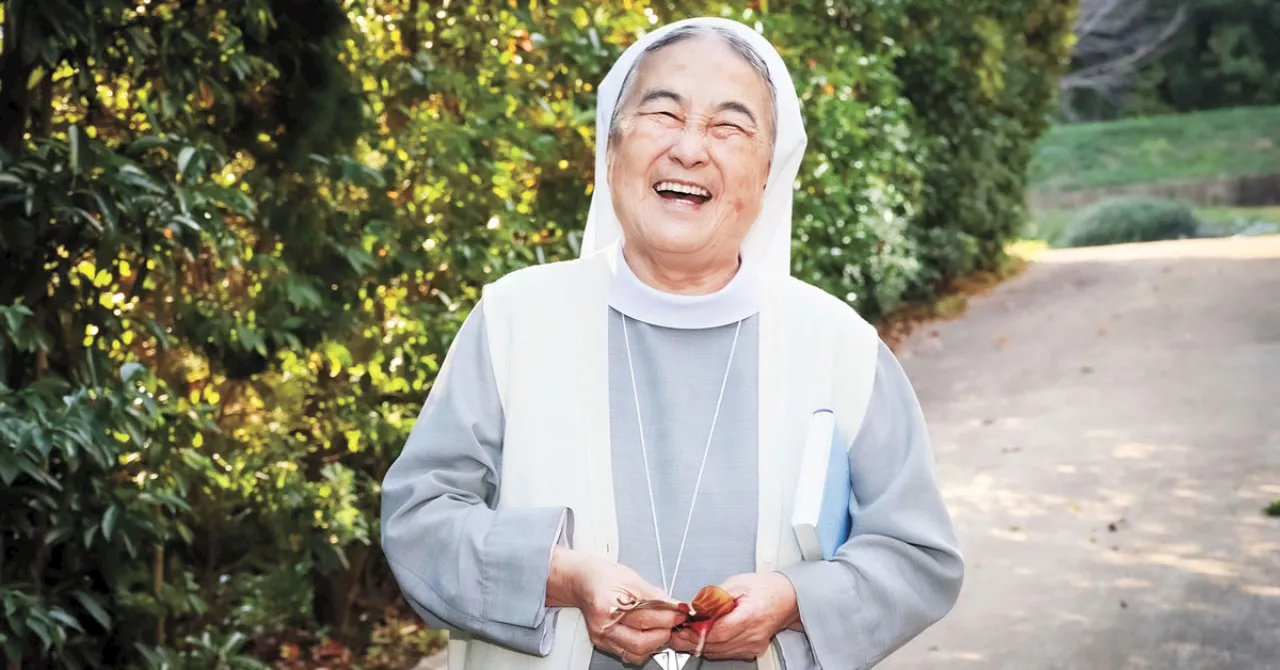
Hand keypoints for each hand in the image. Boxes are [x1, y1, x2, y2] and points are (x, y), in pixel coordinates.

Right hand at [547, 548, 685, 663]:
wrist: (584, 582)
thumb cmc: (604, 577)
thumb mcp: (632, 579)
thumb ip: (656, 596)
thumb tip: (676, 606)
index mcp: (607, 606)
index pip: (645, 618)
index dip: (668, 617)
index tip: (681, 613)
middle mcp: (602, 626)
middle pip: (640, 641)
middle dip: (664, 633)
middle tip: (675, 622)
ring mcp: (601, 638)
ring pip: (636, 653)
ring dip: (656, 643)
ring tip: (663, 628)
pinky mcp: (603, 644)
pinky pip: (629, 654)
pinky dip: (645, 648)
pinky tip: (650, 635)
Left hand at [669, 572, 799, 659]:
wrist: (788, 599)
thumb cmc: (766, 588)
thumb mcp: (737, 583)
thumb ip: (715, 596)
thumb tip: (695, 607)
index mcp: (751, 615)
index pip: (719, 631)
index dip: (697, 631)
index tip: (683, 625)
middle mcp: (752, 635)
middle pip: (716, 645)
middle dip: (692, 639)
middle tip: (677, 630)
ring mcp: (752, 645)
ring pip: (717, 652)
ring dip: (699, 644)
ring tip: (686, 631)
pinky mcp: (750, 650)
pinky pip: (724, 652)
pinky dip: (711, 646)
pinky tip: (702, 636)